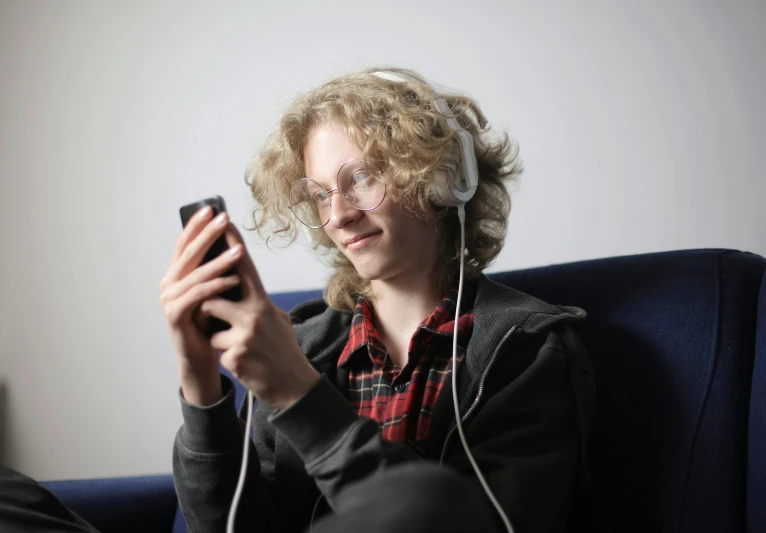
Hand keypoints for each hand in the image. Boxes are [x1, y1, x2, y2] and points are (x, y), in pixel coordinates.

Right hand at [159, 207, 243, 404]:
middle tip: (223, 219)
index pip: (185, 244)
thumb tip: (232, 242)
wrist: (202, 356)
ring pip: (195, 274)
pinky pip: (196, 296)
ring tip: (238, 251)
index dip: (196, 226)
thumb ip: (215, 270)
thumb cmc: (210, 321)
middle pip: (188, 253)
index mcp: (176, 274)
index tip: (211, 209)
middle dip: (207, 235)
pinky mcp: (175, 316)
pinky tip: (232, 280)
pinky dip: (215, 286)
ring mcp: (169, 300)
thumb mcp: (214, 291)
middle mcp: (168, 283)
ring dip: (218, 261)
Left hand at [200, 223, 320, 409]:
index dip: (231, 243)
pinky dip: (223, 354)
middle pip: (213, 293)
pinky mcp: (235, 355)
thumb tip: (236, 285)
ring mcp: (245, 335)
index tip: (221, 222)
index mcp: (263, 302)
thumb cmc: (282, 350)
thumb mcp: (277, 319)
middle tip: (209, 310)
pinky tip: (242, 363)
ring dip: (213, 332)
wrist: (294, 386)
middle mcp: (255, 314)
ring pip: (208, 321)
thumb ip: (255, 302)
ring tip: (232, 342)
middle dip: (206, 301)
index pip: (244, 267)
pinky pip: (214, 347)